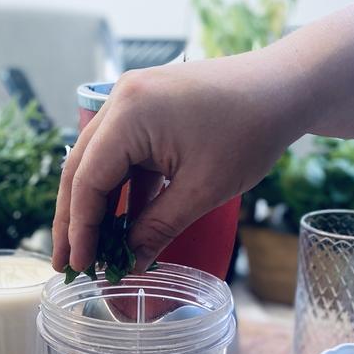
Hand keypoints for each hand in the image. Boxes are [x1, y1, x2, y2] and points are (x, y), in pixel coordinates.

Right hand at [52, 47, 311, 272]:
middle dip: (75, 220)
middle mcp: (121, 100)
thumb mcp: (202, 190)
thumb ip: (158, 229)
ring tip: (91, 250)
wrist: (286, 87)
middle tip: (66, 264)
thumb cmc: (251, 131)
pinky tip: (123, 226)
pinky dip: (124, 191)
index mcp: (129, 113)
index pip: (87, 180)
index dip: (81, 228)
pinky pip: (125, 156)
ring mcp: (134, 102)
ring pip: (100, 164)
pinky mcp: (150, 110)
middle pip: (82, 170)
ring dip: (97, 207)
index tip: (80, 266)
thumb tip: (130, 264)